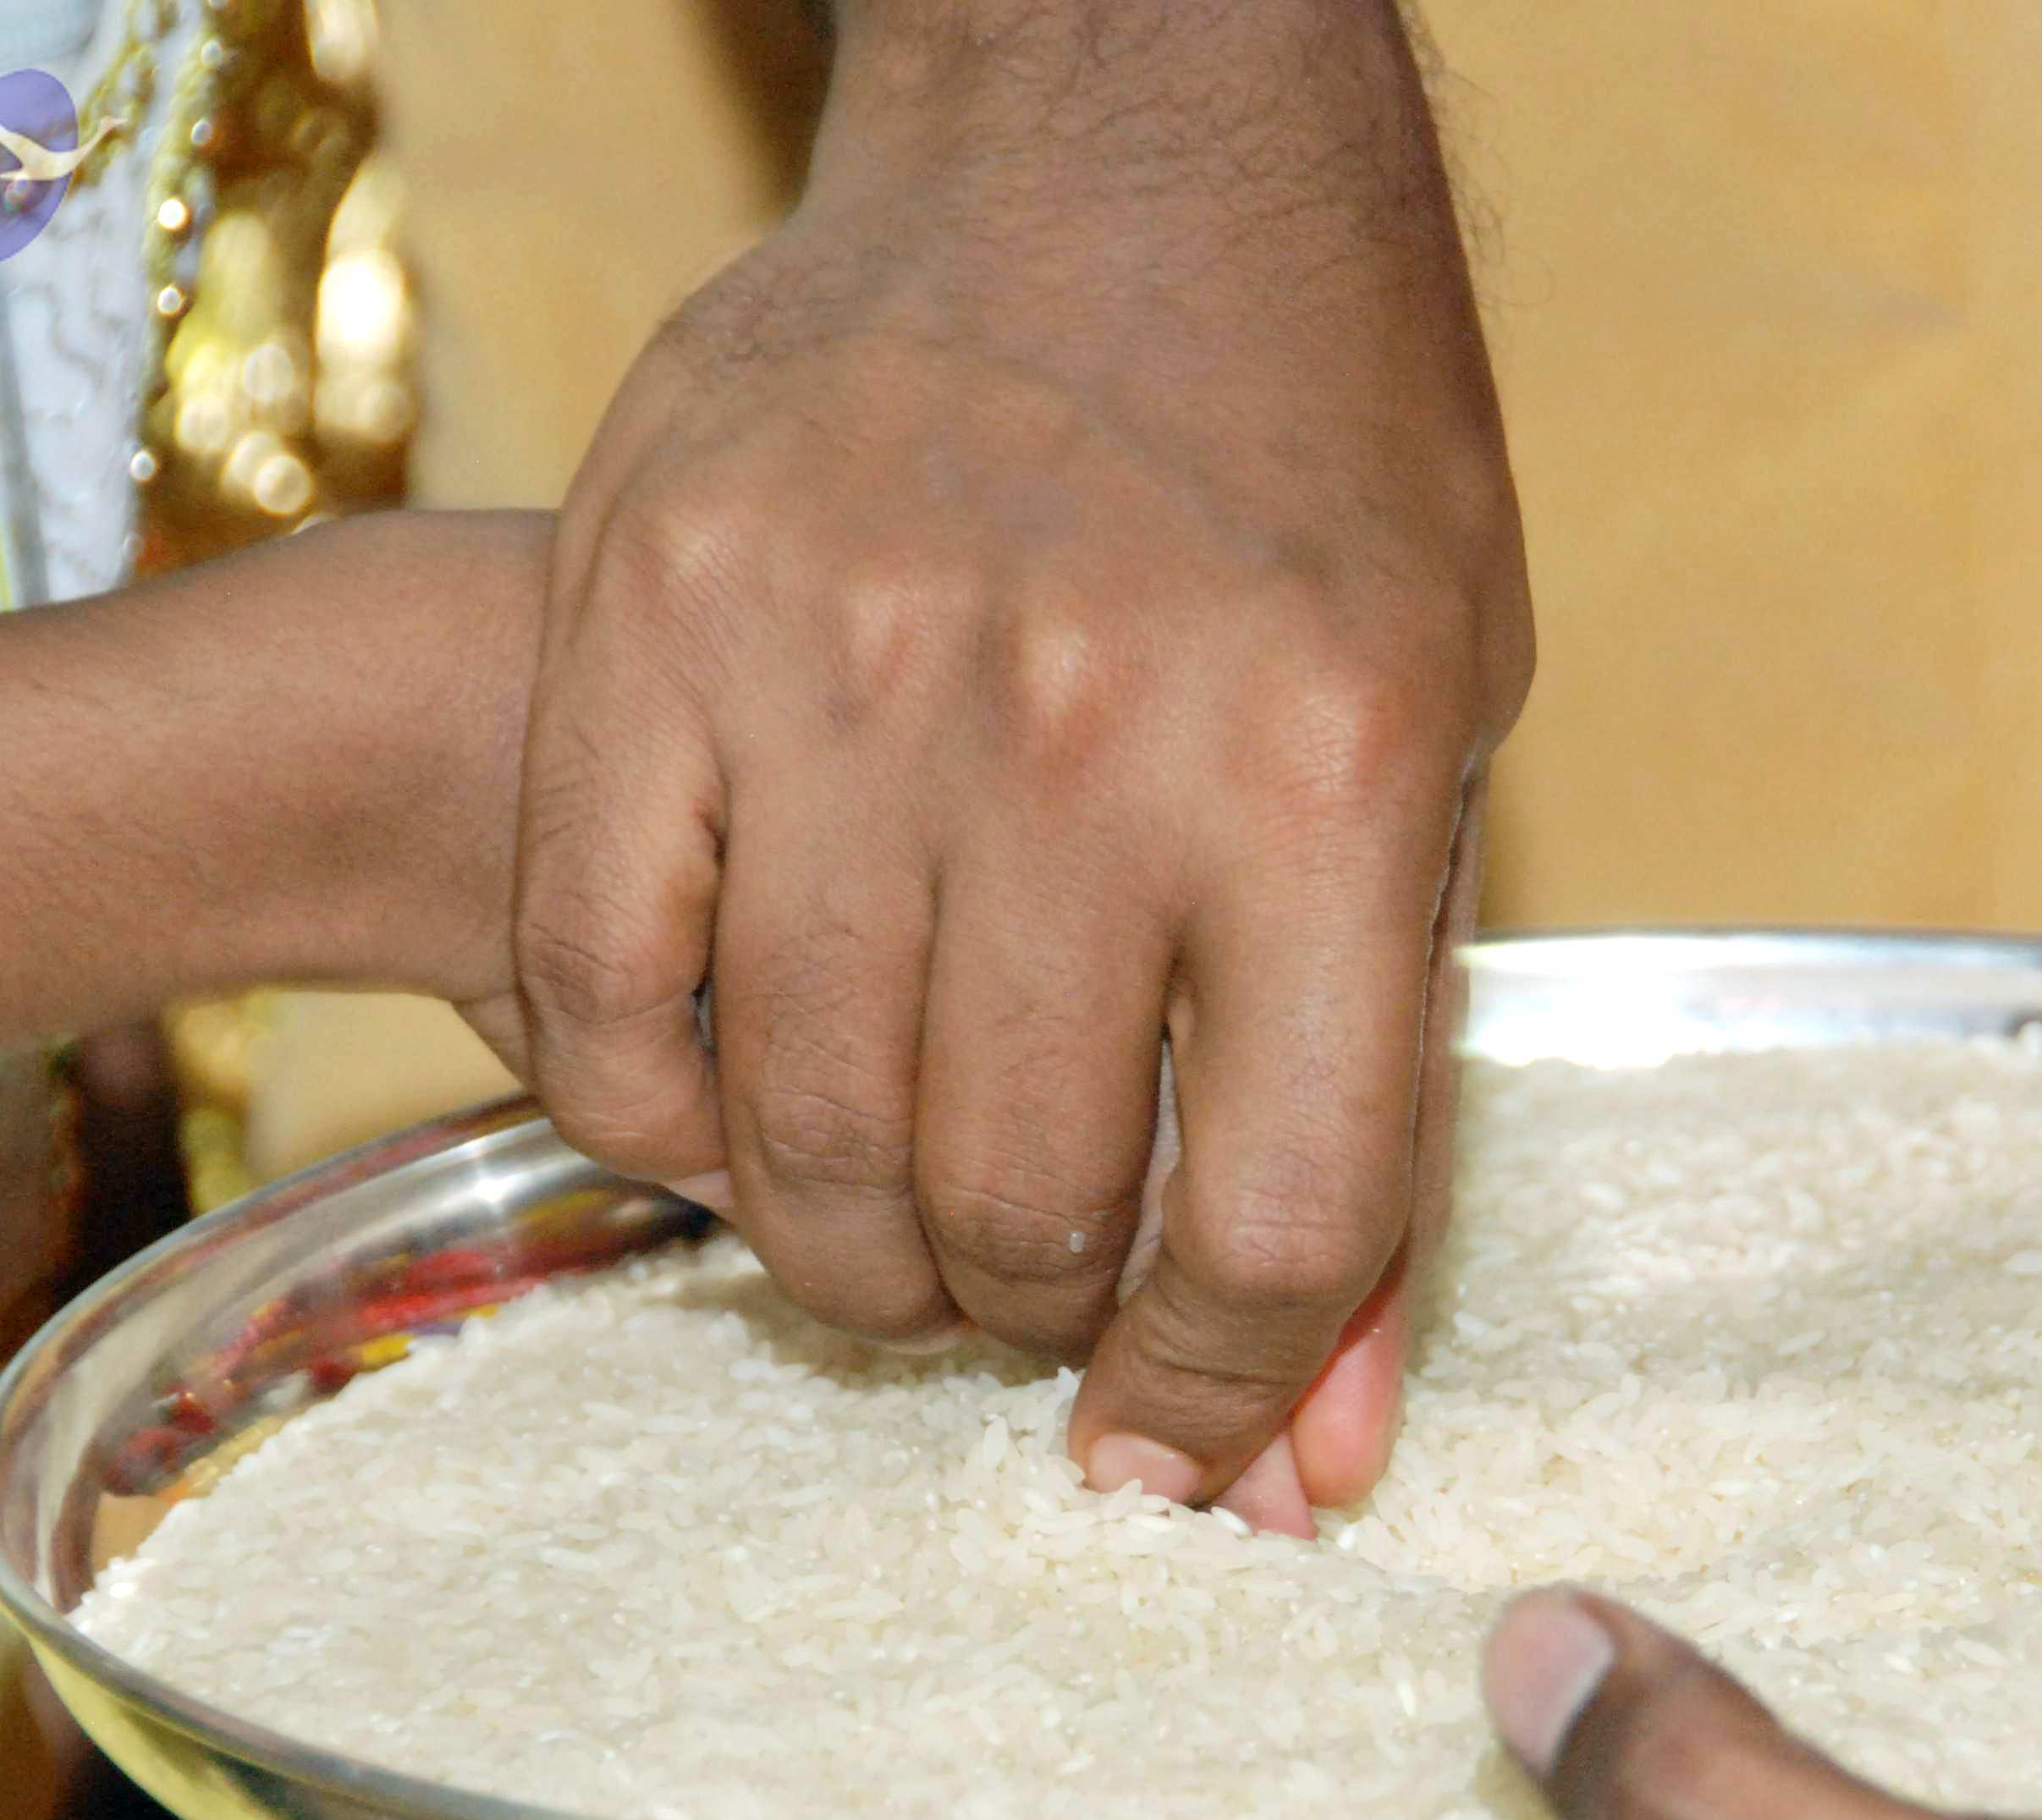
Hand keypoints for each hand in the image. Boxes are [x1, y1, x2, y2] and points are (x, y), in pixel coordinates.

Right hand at [461, 0, 1528, 1531]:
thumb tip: (1295, 1464)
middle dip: (1038, 1320)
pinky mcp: (646, 611)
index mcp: (1322, 771)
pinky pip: (605, 991)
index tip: (1178, 1456)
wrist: (1118, 132)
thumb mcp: (1436, 759)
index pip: (1276, 1222)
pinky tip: (746, 1105)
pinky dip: (667, 1119)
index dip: (1225, 1398)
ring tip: (905, 1225)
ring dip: (860, 1253)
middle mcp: (1080, 732)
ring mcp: (838, 668)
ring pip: (806, 1140)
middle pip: (1023, 1207)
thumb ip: (1376, 1109)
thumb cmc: (1320, 453)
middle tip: (1035, 1293)